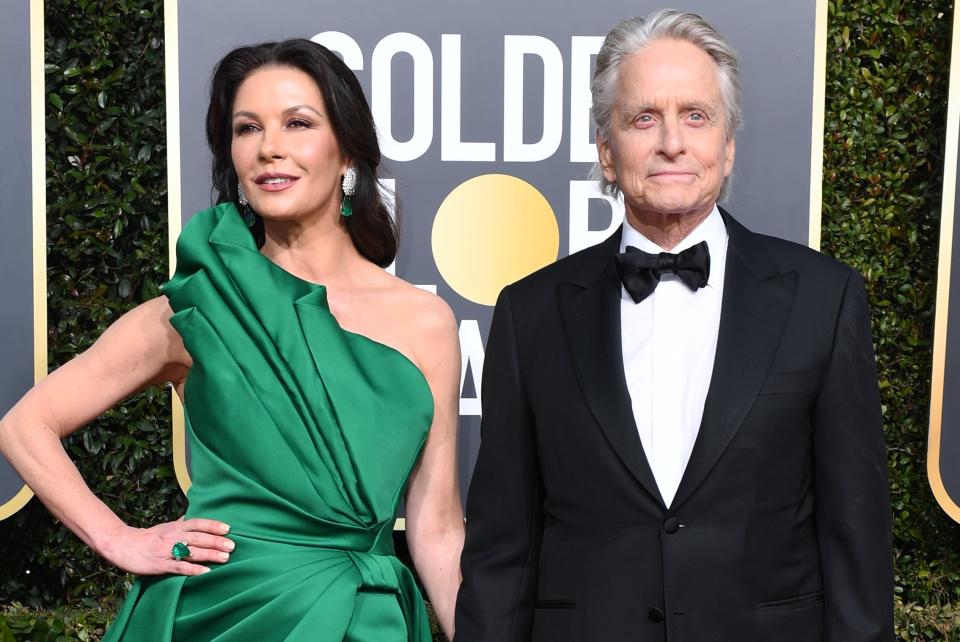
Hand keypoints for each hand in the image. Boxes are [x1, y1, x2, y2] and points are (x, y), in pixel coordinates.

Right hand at [100, 517, 234, 575]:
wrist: (123, 545)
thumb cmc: (148, 537)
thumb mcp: (166, 526)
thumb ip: (181, 523)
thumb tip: (193, 515)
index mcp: (175, 527)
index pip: (198, 523)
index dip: (213, 525)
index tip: (228, 528)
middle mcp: (173, 536)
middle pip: (198, 537)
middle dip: (216, 541)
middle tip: (232, 546)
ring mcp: (167, 551)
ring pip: (191, 552)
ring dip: (209, 555)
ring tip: (225, 558)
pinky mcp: (160, 564)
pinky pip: (179, 567)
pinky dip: (192, 570)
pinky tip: (205, 572)